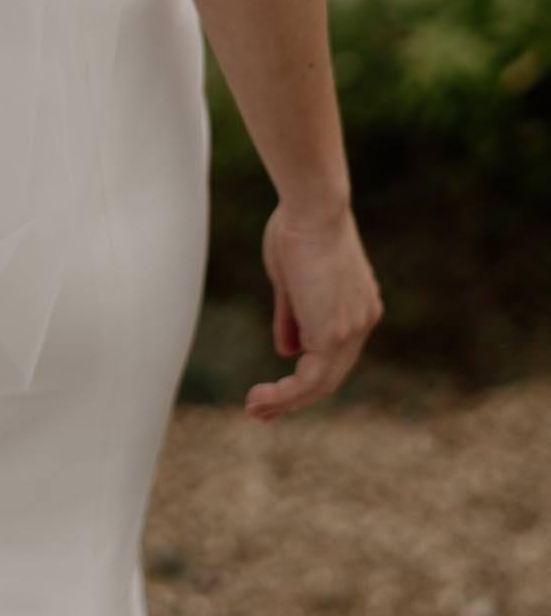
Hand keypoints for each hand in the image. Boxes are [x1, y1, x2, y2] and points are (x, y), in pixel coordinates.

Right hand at [245, 201, 382, 422]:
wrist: (314, 207)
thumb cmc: (298, 227)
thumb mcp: (293, 279)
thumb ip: (294, 316)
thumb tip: (288, 351)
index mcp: (358, 305)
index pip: (335, 350)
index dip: (306, 370)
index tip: (276, 381)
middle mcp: (362, 320)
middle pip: (332, 374)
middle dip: (296, 396)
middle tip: (263, 408)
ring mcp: (352, 329)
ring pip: (322, 383)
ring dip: (287, 401)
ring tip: (254, 408)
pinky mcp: (334, 334)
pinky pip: (311, 379)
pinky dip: (286, 394)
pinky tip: (260, 398)